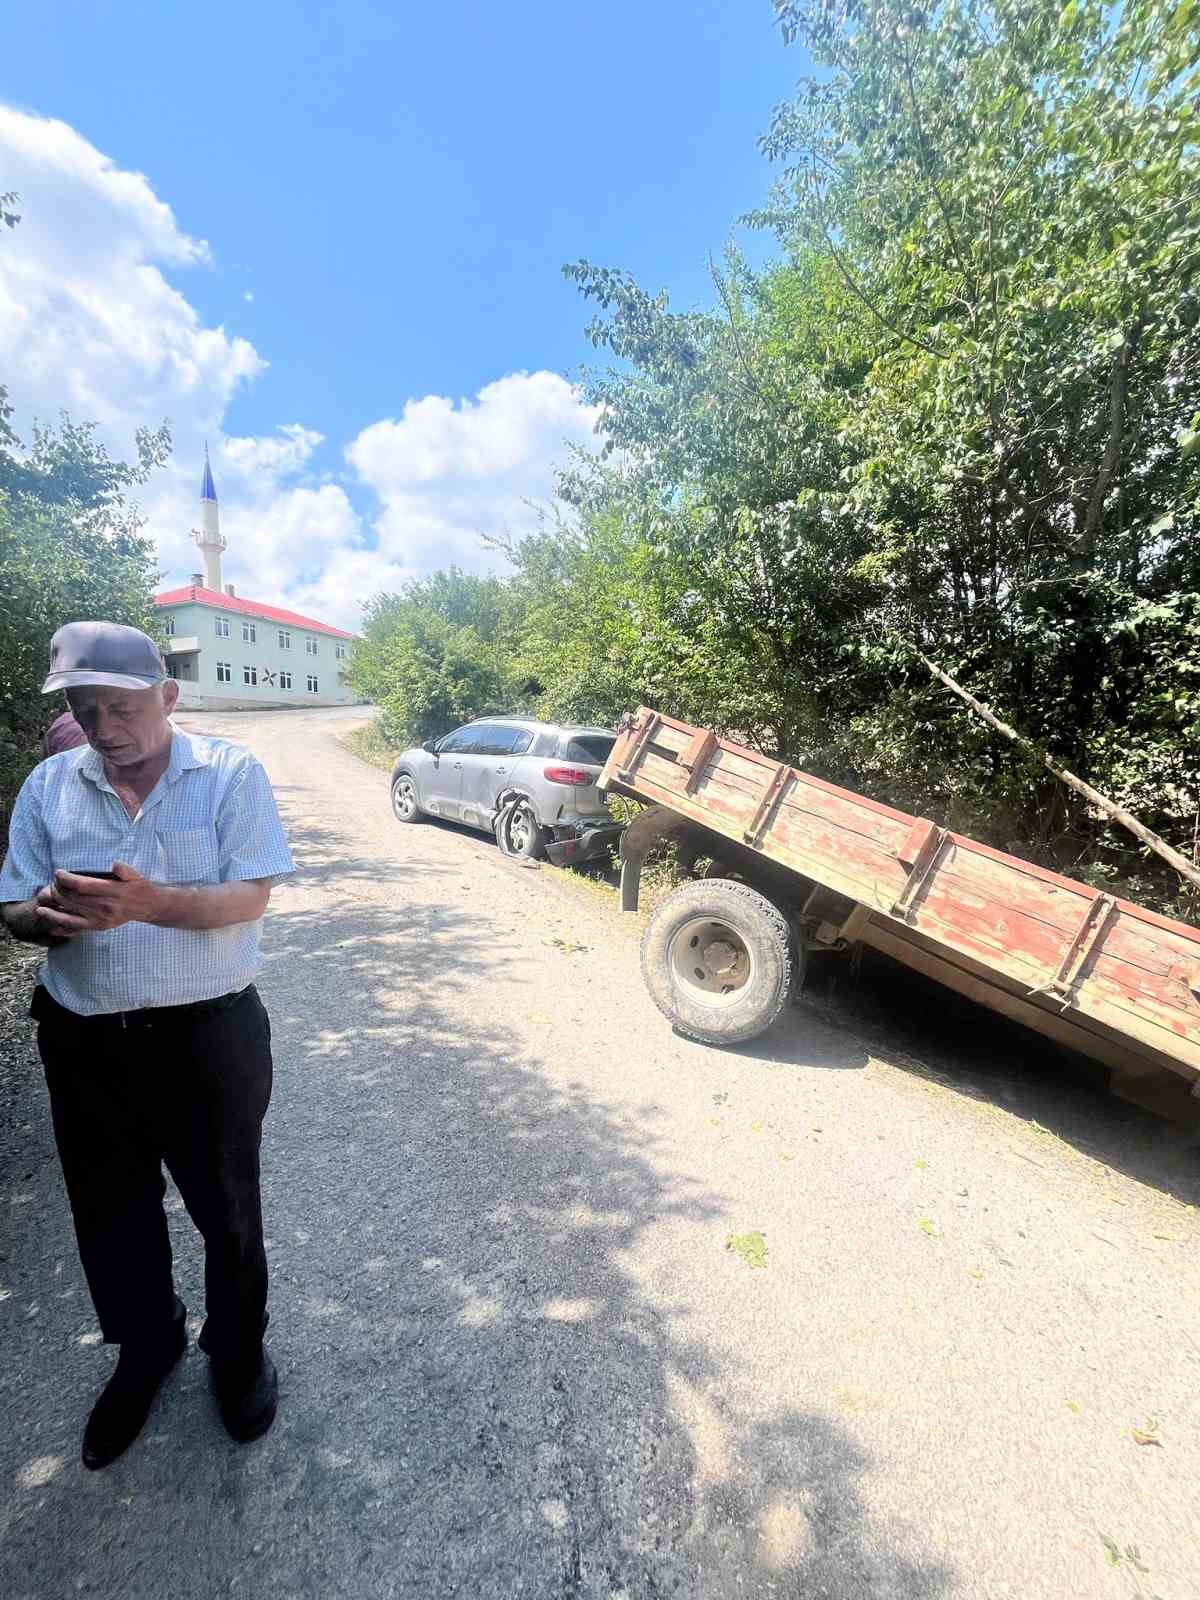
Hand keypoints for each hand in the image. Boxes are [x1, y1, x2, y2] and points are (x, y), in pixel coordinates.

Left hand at [42, 862, 166, 933]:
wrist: (148, 907)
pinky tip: (51, 925)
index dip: (67, 879)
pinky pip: (77, 928)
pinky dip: (62, 927)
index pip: (84, 886)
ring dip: (54, 910)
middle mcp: (105, 908)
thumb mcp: (136, 875)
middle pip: (74, 899)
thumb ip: (125, 870)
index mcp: (113, 893)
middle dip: (58, 890)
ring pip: (71, 915)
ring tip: (41, 905)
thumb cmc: (139, 888)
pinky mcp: (98, 927)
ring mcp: (100, 919)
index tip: (58, 873)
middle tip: (52, 883)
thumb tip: (114, 865)